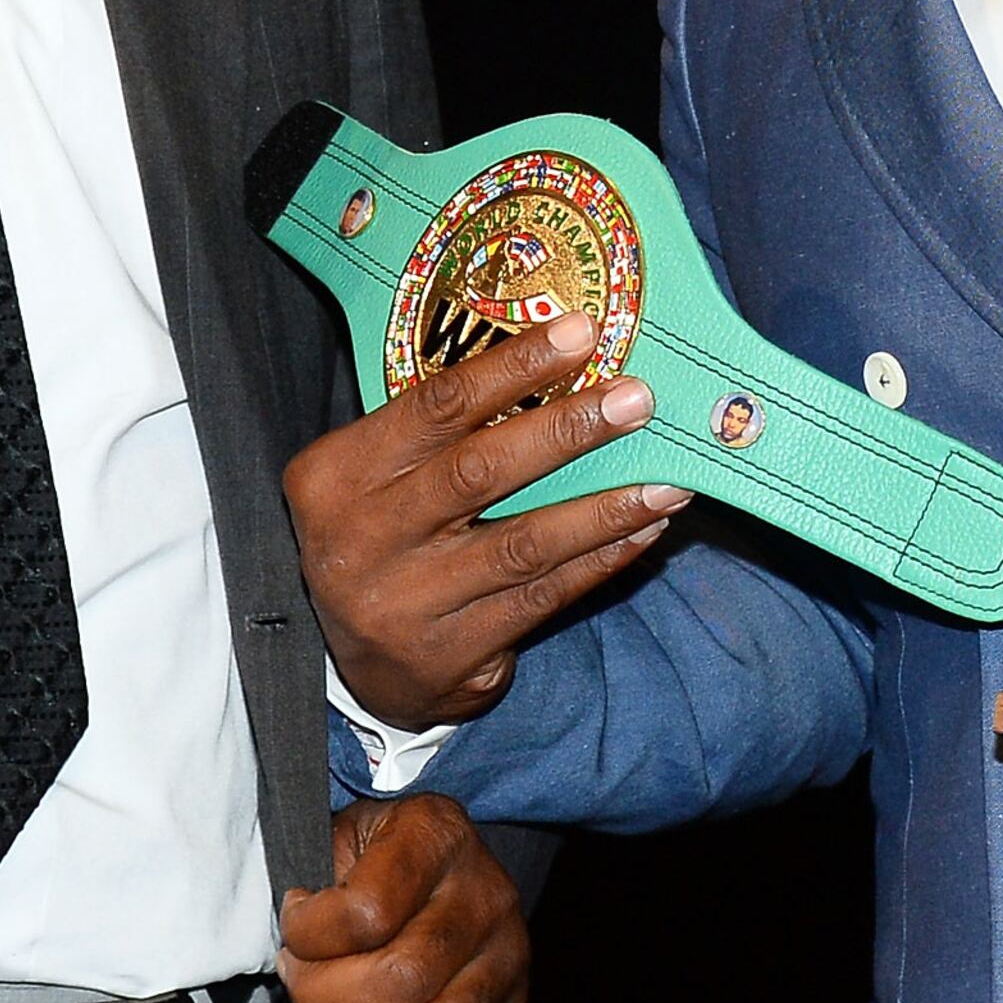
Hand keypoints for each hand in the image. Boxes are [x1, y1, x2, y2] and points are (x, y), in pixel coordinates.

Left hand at [273, 793, 529, 1002]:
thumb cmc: (371, 853)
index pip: (368, 913)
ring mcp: (509, 961)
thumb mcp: (341, 833)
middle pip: (403, 981)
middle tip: (290, 990)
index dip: (310, 936)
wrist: (435, 857)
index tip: (289, 930)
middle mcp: (488, 897)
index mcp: (439, 835)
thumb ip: (315, 883)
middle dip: (324, 1000)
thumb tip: (288, 961)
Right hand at [281, 312, 688, 729]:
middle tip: (636, 400)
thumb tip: (563, 370)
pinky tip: (642, 533)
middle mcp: (360, 539)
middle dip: (567, 430)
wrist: (356, 669)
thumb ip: (440, 436)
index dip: (513, 366)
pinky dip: (599, 561)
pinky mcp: (449, 656)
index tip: (581, 333)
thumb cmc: (384, 539)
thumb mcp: (377, 479)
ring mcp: (403, 603)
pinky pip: (541, 599)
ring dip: (605, 508)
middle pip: (479, 471)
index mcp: (335, 475)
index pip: (435, 407)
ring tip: (667, 481)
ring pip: (523, 544)